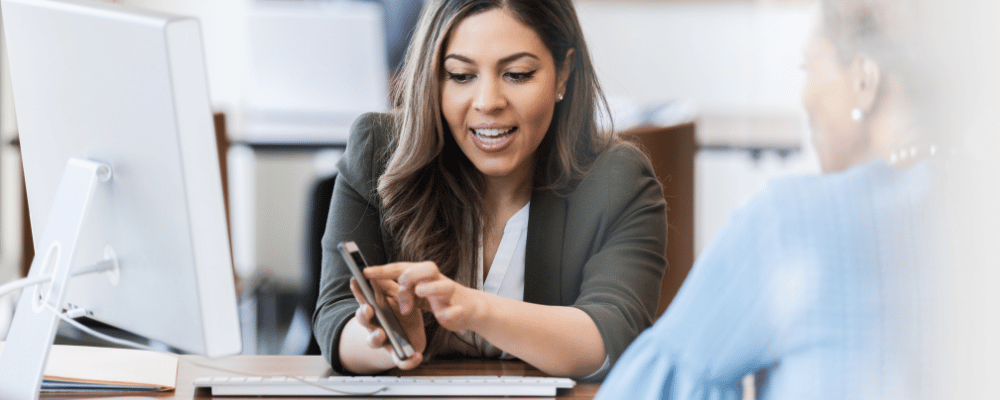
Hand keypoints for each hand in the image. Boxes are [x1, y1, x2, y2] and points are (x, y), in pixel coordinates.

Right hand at [348, 277, 425, 369]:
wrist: (412, 334)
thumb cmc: (402, 312)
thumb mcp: (399, 298)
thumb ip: (392, 289)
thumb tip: (381, 273)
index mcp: (376, 310)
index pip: (363, 299)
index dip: (358, 291)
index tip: (355, 280)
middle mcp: (375, 325)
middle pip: (364, 321)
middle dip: (364, 315)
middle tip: (368, 309)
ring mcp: (384, 340)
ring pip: (374, 341)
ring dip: (375, 337)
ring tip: (382, 334)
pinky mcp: (398, 353)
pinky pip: (400, 361)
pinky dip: (408, 361)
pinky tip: (417, 356)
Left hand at [364, 262, 484, 332]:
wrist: (469, 309)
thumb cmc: (438, 298)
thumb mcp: (417, 291)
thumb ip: (399, 288)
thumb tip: (374, 283)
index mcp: (424, 276)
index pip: (402, 268)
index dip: (384, 270)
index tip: (365, 272)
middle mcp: (438, 281)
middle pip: (427, 268)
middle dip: (411, 276)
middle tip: (400, 288)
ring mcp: (450, 296)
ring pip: (445, 286)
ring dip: (431, 288)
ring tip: (419, 292)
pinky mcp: (460, 310)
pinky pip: (456, 310)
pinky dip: (448, 312)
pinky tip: (441, 316)